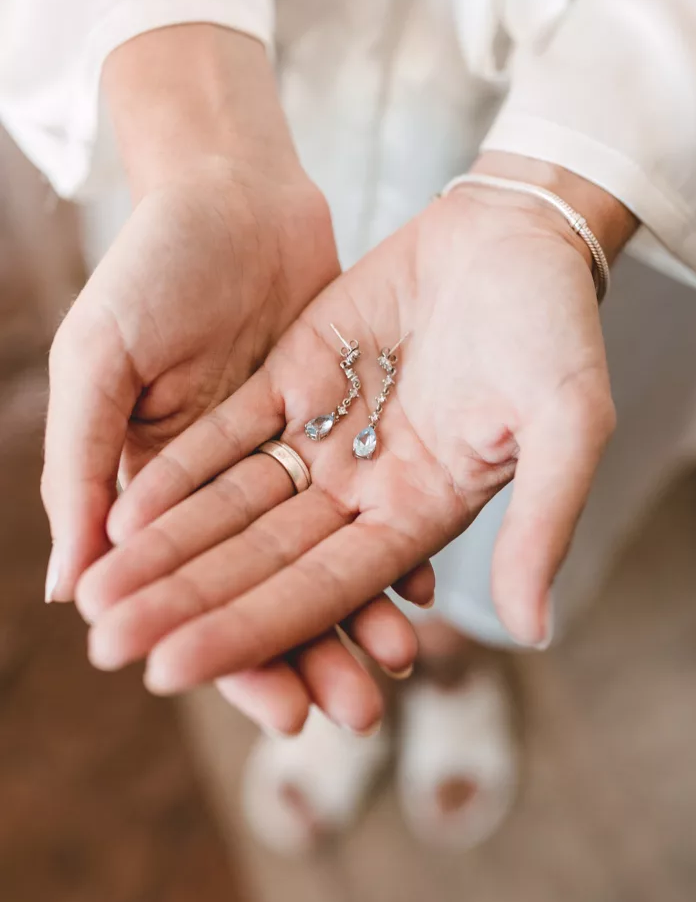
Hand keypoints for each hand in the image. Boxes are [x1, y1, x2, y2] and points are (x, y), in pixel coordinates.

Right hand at [43, 24, 430, 734]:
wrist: (231, 187)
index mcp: (155, 484)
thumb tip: (70, 587)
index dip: (233, 650)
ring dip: (355, 611)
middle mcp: (225, 483)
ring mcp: (287, 452)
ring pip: (322, 549)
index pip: (199, 590)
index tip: (277, 713)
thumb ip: (84, 466)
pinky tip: (420, 588)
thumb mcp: (102, 359)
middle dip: (310, 651)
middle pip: (269, 585)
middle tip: (356, 713)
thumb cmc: (149, 267)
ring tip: (397, 666)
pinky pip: (365, 489)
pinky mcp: (337, 419)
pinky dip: (388, 535)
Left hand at [77, 156, 634, 706]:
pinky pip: (230, 434)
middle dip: (184, 603)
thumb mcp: (568, 422)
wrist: (516, 232)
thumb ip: (544, 523)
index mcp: (423, 514)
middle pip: (261, 559)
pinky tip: (123, 505)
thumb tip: (536, 632)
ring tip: (99, 591)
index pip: (323, 589)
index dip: (249, 629)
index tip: (173, 668)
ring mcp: (328, 434)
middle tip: (109, 646)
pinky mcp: (298, 377)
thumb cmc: (557, 328)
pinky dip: (180, 470)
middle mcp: (366, 489)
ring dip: (166, 546)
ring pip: (234, 504)